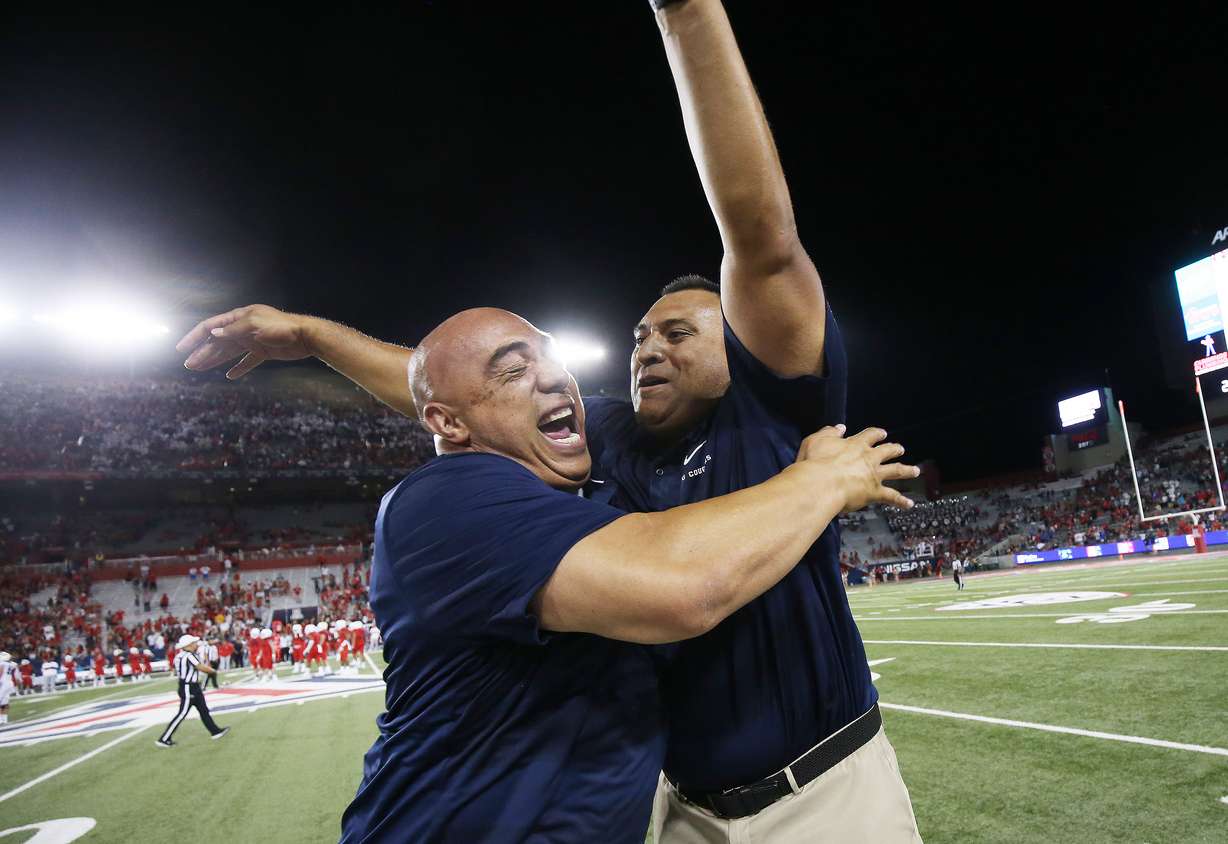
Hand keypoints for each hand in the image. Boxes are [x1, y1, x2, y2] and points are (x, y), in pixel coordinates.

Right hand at [176, 304, 314, 378]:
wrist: (306, 336)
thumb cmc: (281, 327)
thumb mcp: (254, 325)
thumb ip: (233, 330)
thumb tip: (212, 333)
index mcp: (239, 317)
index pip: (210, 326)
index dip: (194, 337)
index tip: (181, 349)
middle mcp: (243, 328)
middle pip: (217, 341)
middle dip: (202, 352)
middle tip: (189, 365)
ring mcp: (253, 340)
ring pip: (229, 352)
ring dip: (215, 360)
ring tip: (200, 369)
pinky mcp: (263, 351)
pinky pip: (247, 361)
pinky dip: (239, 367)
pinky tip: (230, 375)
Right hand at [795, 425, 917, 512]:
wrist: (821, 484)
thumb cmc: (815, 462)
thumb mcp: (815, 441)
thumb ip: (829, 433)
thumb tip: (840, 427)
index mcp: (855, 444)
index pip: (869, 435)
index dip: (876, 434)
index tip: (882, 433)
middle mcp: (868, 458)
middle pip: (887, 450)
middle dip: (894, 449)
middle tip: (900, 448)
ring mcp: (874, 475)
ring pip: (896, 470)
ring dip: (907, 470)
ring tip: (915, 470)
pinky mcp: (875, 492)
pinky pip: (891, 497)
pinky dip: (901, 501)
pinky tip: (909, 504)